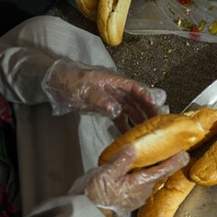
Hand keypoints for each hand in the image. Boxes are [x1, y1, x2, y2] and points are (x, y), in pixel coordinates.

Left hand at [42, 59, 168, 131]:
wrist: (58, 82)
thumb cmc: (72, 80)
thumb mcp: (85, 89)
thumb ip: (100, 99)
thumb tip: (115, 109)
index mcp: (115, 81)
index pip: (136, 88)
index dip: (146, 96)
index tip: (155, 105)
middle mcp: (118, 91)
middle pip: (138, 101)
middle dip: (149, 111)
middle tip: (158, 123)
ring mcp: (114, 100)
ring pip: (132, 111)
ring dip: (139, 121)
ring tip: (148, 132)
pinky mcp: (107, 108)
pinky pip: (120, 118)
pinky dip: (125, 126)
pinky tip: (130, 136)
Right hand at [82, 146, 188, 216]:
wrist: (87, 216)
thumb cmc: (96, 196)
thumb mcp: (106, 174)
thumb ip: (121, 160)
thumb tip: (135, 148)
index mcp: (141, 182)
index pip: (164, 170)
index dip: (176, 161)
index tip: (185, 153)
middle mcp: (144, 191)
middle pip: (158, 173)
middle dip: (163, 162)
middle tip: (166, 148)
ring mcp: (138, 196)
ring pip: (149, 179)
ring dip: (151, 168)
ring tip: (150, 155)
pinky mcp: (130, 199)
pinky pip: (140, 183)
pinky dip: (141, 174)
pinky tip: (134, 168)